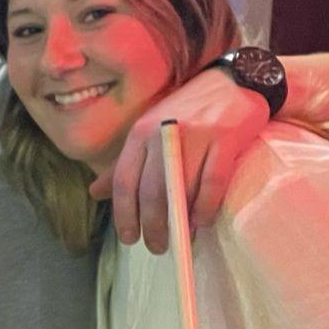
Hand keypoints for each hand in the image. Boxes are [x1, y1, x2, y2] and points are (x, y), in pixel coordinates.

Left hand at [92, 68, 268, 252]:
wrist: (234, 81)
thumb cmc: (186, 113)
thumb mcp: (148, 133)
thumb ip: (123, 165)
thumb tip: (94, 193)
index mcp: (140, 133)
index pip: (125, 181)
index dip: (124, 214)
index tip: (129, 239)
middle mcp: (163, 134)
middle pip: (151, 191)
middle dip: (152, 225)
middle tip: (156, 247)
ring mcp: (195, 135)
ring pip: (181, 189)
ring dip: (180, 221)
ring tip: (180, 238)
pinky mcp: (225, 138)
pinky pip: (213, 182)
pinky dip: (206, 207)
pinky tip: (202, 221)